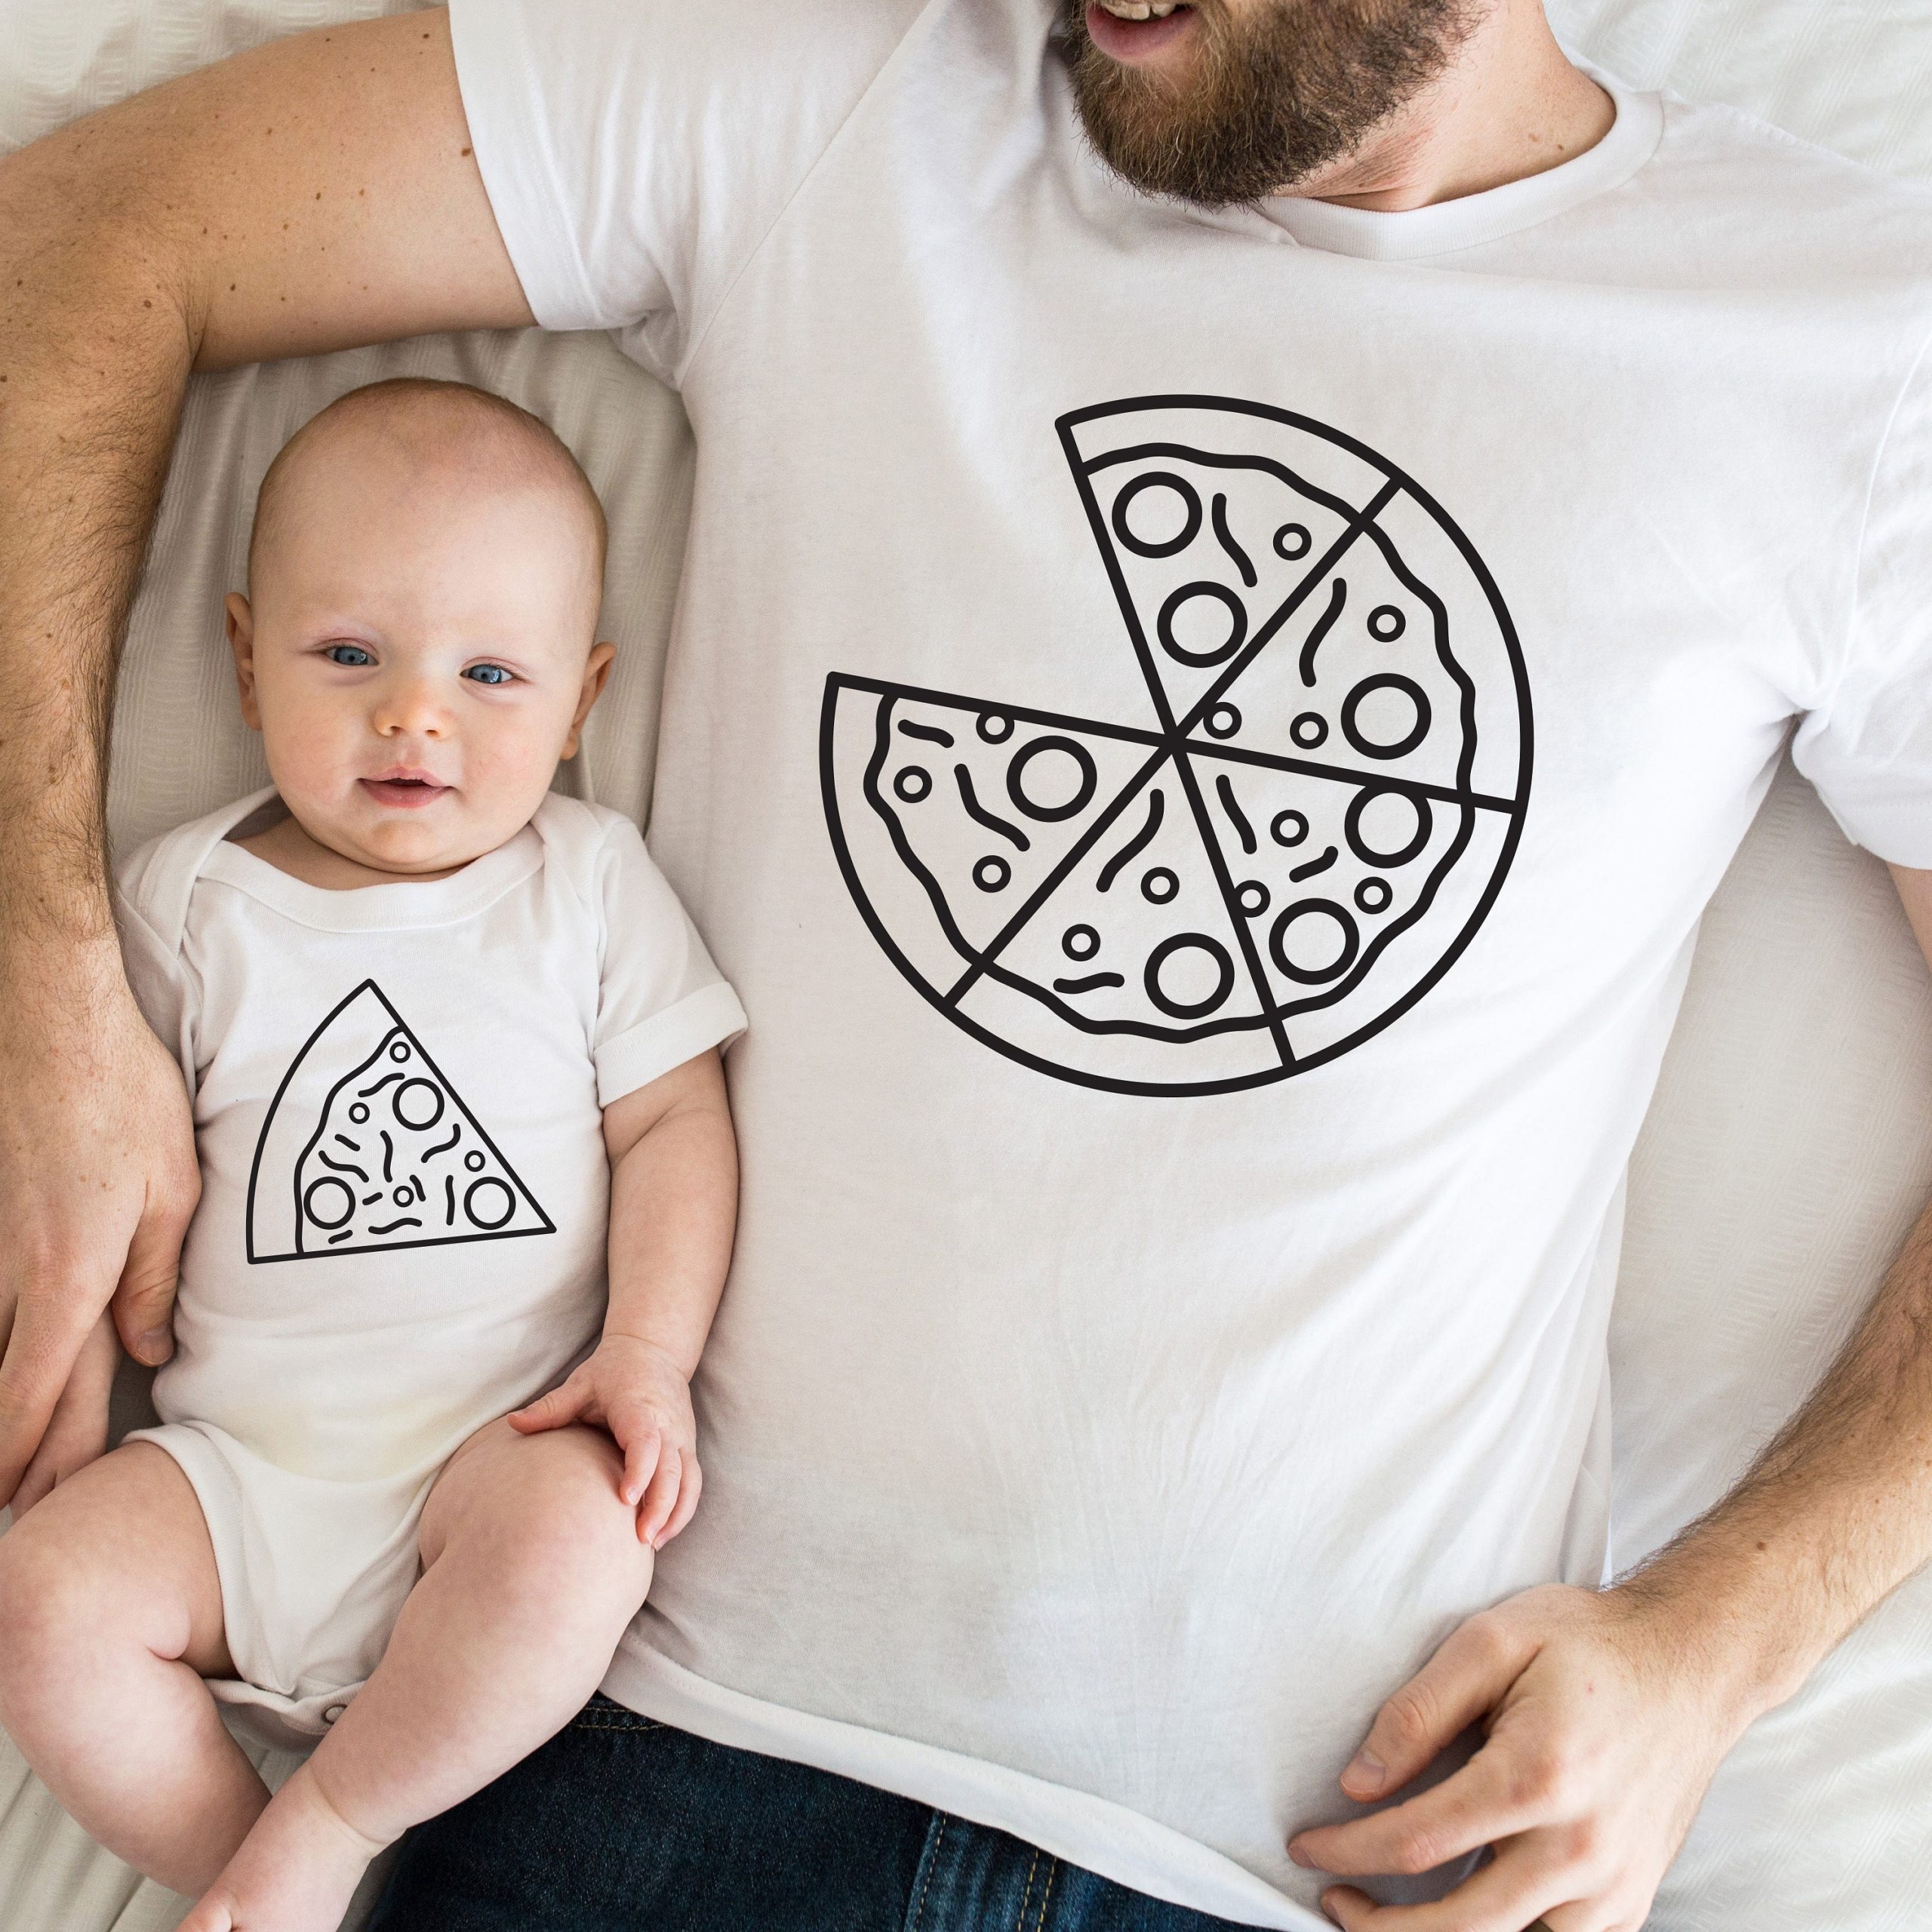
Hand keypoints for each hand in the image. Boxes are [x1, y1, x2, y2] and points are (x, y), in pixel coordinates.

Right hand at [0, 961, 198, 1506]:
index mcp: (72, 1272)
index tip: (41, 1502)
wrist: (49, 1018)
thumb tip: (146, 1353)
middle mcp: (12, 1272)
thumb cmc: (122, 1093)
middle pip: (3, 1391)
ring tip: (2, 1467)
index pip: (47, 1393)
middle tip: (17, 1510)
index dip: (43, 1456)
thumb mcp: (173, 1187)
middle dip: (9, 1460)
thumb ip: (154, 1279)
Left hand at [508, 1334, 700, 1546]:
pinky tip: (663, 1534)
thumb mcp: (581, 1384)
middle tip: (640, 1539)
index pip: (646, 1443)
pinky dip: (683, 1509)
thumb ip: (550, 1407)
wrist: (655, 1352)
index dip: (639, 1470)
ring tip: (653, 1544)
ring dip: (675, 1513)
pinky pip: (693, 1483)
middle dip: (660, 1505)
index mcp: (640, 1409)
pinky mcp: (687, 1447)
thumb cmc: (613, 1371)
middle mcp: (668, 1425)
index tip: (624, 1500)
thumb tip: (513, 1423)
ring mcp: (682, 1438)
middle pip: (672, 1470)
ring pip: (688, 1481)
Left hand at [1286, 1583, 1759, 1931]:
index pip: (1416, 1841)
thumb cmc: (1586, 1642)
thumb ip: (1417, 1710)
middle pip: (1457, 1927)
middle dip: (1377, 1926)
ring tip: (1382, 1913)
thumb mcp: (1491, 1639)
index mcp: (1537, 1776)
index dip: (1346, 1851)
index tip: (1304, 1848)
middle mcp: (1581, 1847)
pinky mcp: (1630, 1902)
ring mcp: (1613, 1886)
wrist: (1691, 1666)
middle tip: (1331, 1898)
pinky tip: (1459, 1912)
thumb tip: (1358, 1783)